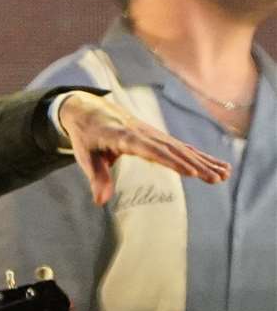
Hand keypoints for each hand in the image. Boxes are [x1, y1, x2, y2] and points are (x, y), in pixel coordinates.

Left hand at [57, 92, 229, 205]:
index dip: (171, 161)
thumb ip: (96, 177)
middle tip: (215, 179)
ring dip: (204, 161)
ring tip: (224, 174)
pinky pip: (181, 147)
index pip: (151, 150)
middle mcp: (143, 133)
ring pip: (182, 148)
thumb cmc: (86, 136)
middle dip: (196, 164)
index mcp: (124, 136)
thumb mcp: (85, 155)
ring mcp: (153, 133)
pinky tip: (218, 165)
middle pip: (173, 149)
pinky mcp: (158, 136)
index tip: (191, 172)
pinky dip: (200, 156)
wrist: (88, 109)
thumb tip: (100, 201)